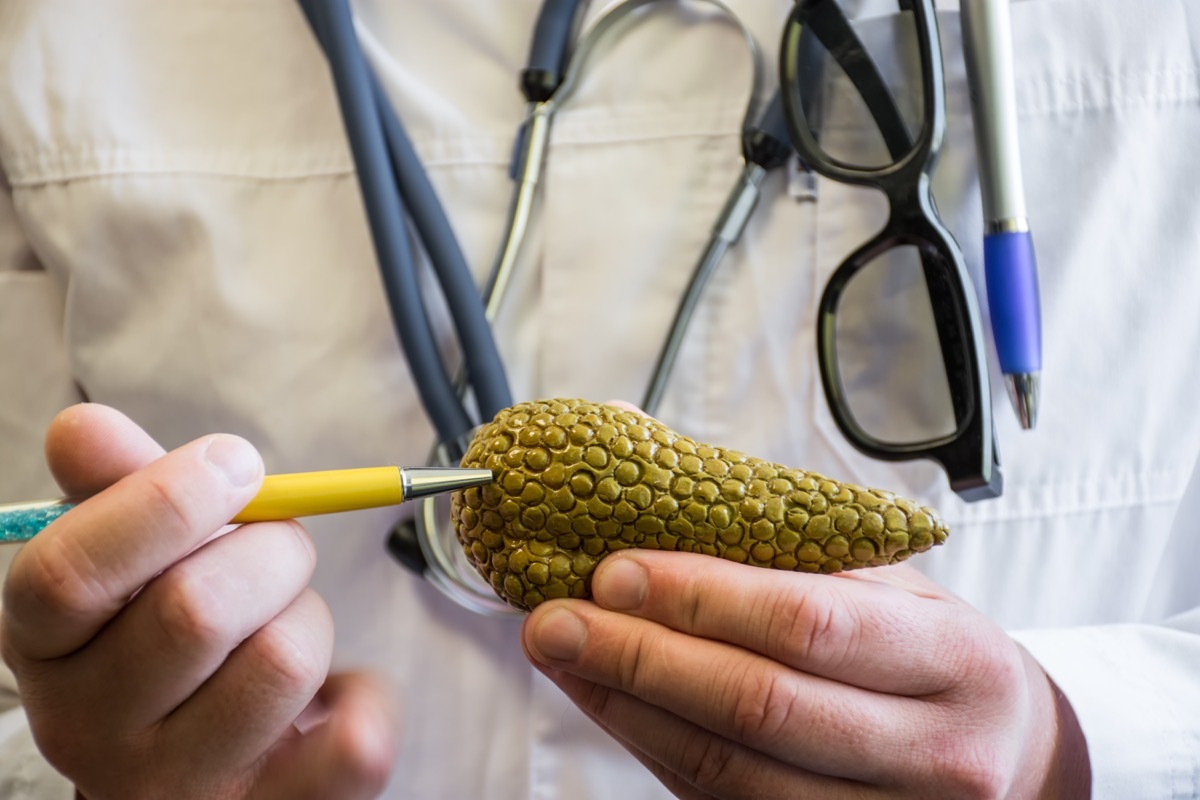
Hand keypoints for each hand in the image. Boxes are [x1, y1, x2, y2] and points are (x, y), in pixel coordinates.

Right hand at [0, 404, 395, 798]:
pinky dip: (367, 695)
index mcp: (45, 649)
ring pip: (284, 663)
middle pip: (196, 611)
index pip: (69, 574)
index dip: (163, 502)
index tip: (235, 463)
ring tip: (287, 625)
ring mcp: (179, 788)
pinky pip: (354, 744)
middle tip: (277, 550)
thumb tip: (83, 429)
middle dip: (271, 549)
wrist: (200, 760)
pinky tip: (332, 693)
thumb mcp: (133, 557)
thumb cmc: (169, 633)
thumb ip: (118, 487)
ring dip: (312, 617)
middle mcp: (91, 732)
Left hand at [523, 550, 1089, 798]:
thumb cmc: (933, 655)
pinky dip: (653, 749)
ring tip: (564, 658)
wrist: (1009, 758)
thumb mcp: (890, 586)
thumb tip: (646, 454)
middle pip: (758, 706)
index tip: (615, 569)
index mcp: (953, 658)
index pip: (808, 622)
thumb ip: (783, 535)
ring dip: (628, 708)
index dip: (701, 597)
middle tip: (558, 619)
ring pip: (729, 770)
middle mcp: (933, 752)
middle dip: (640, 657)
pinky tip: (610, 704)